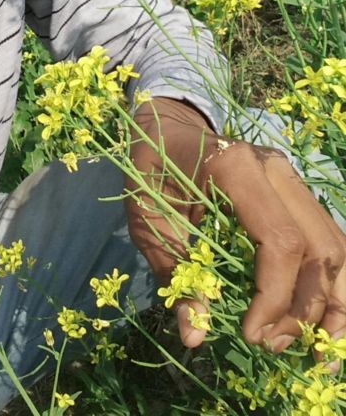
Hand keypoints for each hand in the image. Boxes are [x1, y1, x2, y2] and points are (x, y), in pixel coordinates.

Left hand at [125, 97, 345, 357]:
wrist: (163, 125)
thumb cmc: (150, 169)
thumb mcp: (148, 219)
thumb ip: (174, 273)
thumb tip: (195, 337)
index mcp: (235, 167)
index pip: (279, 241)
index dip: (274, 296)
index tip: (251, 334)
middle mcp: (275, 168)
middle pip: (317, 247)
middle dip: (305, 307)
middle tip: (275, 347)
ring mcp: (291, 175)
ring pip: (335, 244)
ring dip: (333, 301)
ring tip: (318, 349)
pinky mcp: (296, 188)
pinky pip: (327, 236)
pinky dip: (333, 281)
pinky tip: (326, 318)